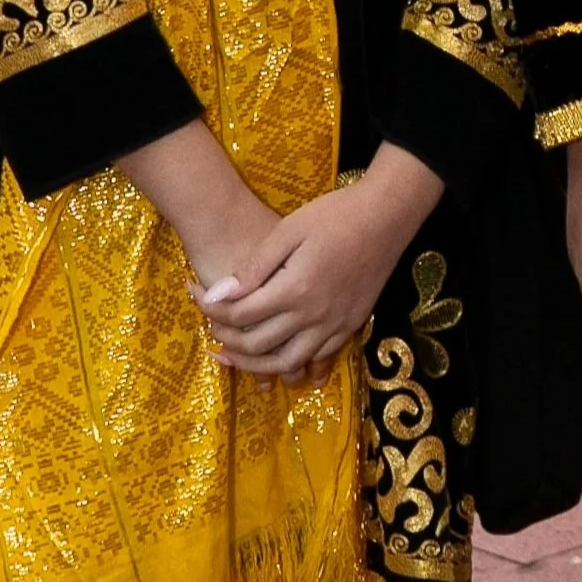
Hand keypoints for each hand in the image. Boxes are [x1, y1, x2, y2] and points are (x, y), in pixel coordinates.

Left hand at [201, 143, 443, 384]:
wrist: (387, 217)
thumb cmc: (335, 215)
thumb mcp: (287, 231)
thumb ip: (253, 267)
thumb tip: (217, 296)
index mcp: (294, 289)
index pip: (239, 315)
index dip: (210, 308)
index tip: (194, 293)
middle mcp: (314, 316)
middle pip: (257, 345)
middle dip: (225, 338)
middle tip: (209, 325)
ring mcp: (335, 325)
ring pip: (287, 363)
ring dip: (254, 366)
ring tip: (232, 356)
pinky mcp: (351, 326)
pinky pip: (319, 358)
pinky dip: (294, 365)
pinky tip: (279, 361)